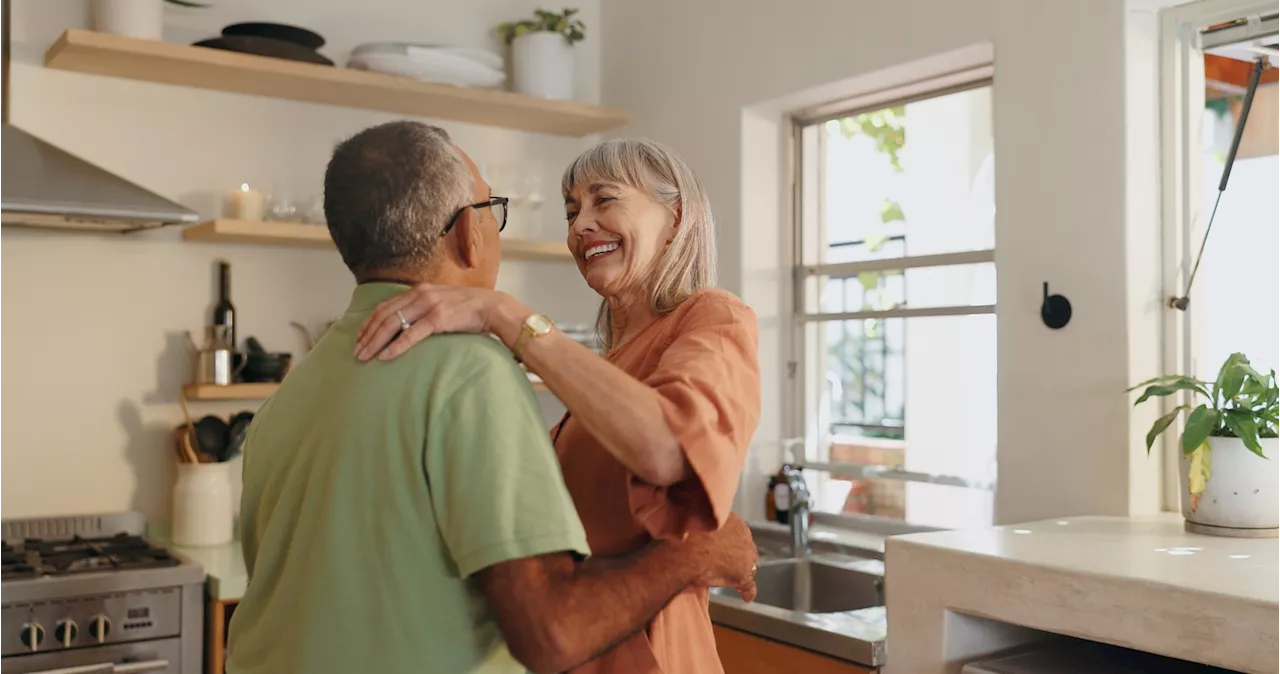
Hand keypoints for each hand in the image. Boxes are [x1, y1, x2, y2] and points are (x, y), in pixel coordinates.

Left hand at [355, 284, 500, 360]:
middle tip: (356, 352)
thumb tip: (405, 324)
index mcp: (418, 290)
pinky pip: (411, 334)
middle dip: (367, 335)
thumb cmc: (467, 309)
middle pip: (384, 315)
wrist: (491, 307)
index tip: (359, 339)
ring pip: (392, 324)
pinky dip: (396, 346)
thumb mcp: (440, 302)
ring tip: (365, 356)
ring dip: (376, 342)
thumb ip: (422, 308)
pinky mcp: (438, 318)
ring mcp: (428, 305)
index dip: (368, 324)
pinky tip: (386, 356)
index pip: (385, 307)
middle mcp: (419, 294)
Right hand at [684, 514, 757, 601]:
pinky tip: (746, 597)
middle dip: (739, 556)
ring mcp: (746, 556)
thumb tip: (701, 531)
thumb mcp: (698, 523)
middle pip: (746, 548)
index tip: (725, 547)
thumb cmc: (686, 537)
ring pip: (749, 566)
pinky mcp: (743, 575)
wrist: (685, 553)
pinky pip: (749, 585)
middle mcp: (744, 535)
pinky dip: (747, 592)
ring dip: (742, 571)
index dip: (731, 542)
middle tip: (728, 563)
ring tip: (733, 580)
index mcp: (733, 521)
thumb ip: (708, 526)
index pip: (738, 533)